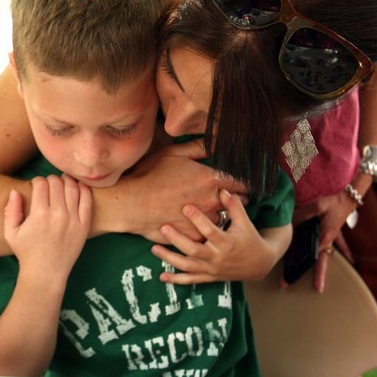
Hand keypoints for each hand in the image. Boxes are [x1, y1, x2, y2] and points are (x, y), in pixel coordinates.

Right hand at [4, 174, 91, 279]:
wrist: (46, 272)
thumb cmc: (27, 252)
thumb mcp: (11, 233)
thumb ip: (11, 210)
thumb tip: (15, 190)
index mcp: (39, 214)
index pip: (41, 184)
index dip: (37, 180)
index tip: (36, 185)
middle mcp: (58, 214)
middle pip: (57, 183)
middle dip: (52, 179)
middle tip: (49, 184)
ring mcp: (73, 219)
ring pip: (73, 188)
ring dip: (67, 181)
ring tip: (63, 182)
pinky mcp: (84, 225)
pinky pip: (87, 201)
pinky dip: (84, 189)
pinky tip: (79, 186)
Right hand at [108, 140, 248, 242]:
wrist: (131, 203)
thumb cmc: (150, 176)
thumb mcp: (173, 153)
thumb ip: (197, 147)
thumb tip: (213, 141)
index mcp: (209, 179)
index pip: (239, 183)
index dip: (244, 184)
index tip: (245, 185)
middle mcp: (211, 201)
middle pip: (235, 203)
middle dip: (237, 200)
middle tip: (235, 199)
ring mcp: (202, 221)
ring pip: (222, 220)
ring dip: (222, 216)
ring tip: (217, 214)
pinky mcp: (193, 236)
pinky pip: (207, 235)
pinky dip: (206, 231)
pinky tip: (202, 228)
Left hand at [151, 190, 282, 283]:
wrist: (258, 265)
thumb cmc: (250, 238)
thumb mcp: (244, 222)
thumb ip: (234, 206)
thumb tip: (223, 189)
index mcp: (227, 242)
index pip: (210, 231)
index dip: (198, 219)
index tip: (186, 206)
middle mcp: (217, 258)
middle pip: (194, 250)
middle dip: (177, 240)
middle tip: (163, 227)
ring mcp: (211, 269)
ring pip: (188, 266)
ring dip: (170, 259)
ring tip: (154, 248)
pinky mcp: (208, 277)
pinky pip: (190, 280)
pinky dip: (176, 280)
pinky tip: (162, 277)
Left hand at [293, 191, 355, 291]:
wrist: (348, 198)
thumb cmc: (333, 203)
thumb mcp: (316, 206)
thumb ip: (302, 215)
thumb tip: (290, 225)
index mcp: (323, 237)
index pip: (309, 257)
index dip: (298, 268)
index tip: (288, 278)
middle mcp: (327, 241)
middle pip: (319, 263)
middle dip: (314, 277)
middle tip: (301, 288)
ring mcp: (332, 239)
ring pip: (326, 257)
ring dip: (323, 270)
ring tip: (319, 285)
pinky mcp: (335, 234)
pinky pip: (341, 246)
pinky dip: (345, 253)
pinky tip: (351, 261)